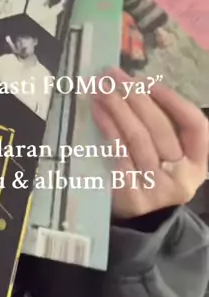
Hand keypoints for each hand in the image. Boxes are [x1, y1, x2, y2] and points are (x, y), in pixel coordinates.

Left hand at [92, 70, 208, 218]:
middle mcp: (183, 177)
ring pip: (138, 139)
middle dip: (136, 96)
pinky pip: (118, 153)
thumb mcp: (168, 153)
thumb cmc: (153, 173)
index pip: (195, 125)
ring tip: (102, 88)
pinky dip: (107, 128)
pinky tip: (97, 111)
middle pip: (160, 129)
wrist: (138, 221)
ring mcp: (157, 189)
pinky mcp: (131, 196)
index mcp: (199, 163)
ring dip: (118, 107)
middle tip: (114, 76)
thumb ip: (161, 123)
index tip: (148, 81)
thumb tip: (134, 82)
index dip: (173, 100)